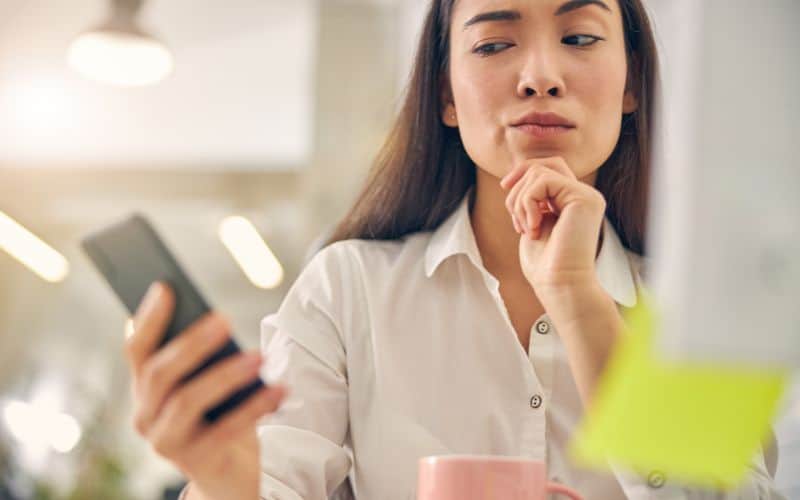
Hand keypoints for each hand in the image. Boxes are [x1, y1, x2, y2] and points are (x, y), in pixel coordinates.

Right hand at [126, 282, 288, 499]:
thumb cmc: (219, 417)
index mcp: (144, 390)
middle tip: (224, 318)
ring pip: (187, 401)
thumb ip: (203, 359)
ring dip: (225, 375)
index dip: (148, 318)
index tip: (166, 287)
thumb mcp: (208, 385)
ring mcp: (166, 442)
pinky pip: (224, 431)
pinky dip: (254, 407)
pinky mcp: (194, 463)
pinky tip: (279, 389)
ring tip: (260, 357)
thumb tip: (216, 320)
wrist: (228, 476)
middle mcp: (145, 416)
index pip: (136, 350)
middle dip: (192, 343)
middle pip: (160, 373)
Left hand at [500, 156, 605, 297]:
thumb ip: (531, 200)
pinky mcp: (584, 198)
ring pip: (538, 173)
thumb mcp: (532, 223)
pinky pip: (543, 181)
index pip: (548, 168)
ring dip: (520, 201)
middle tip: (515, 218)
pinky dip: (527, 203)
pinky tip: (533, 228)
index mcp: (573, 201)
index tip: (505, 188)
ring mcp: (587, 196)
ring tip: (525, 228)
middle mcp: (584, 196)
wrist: (560, 285)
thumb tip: (514, 179)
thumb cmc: (545, 265)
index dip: (523, 171)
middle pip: (543, 165)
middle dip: (518, 186)